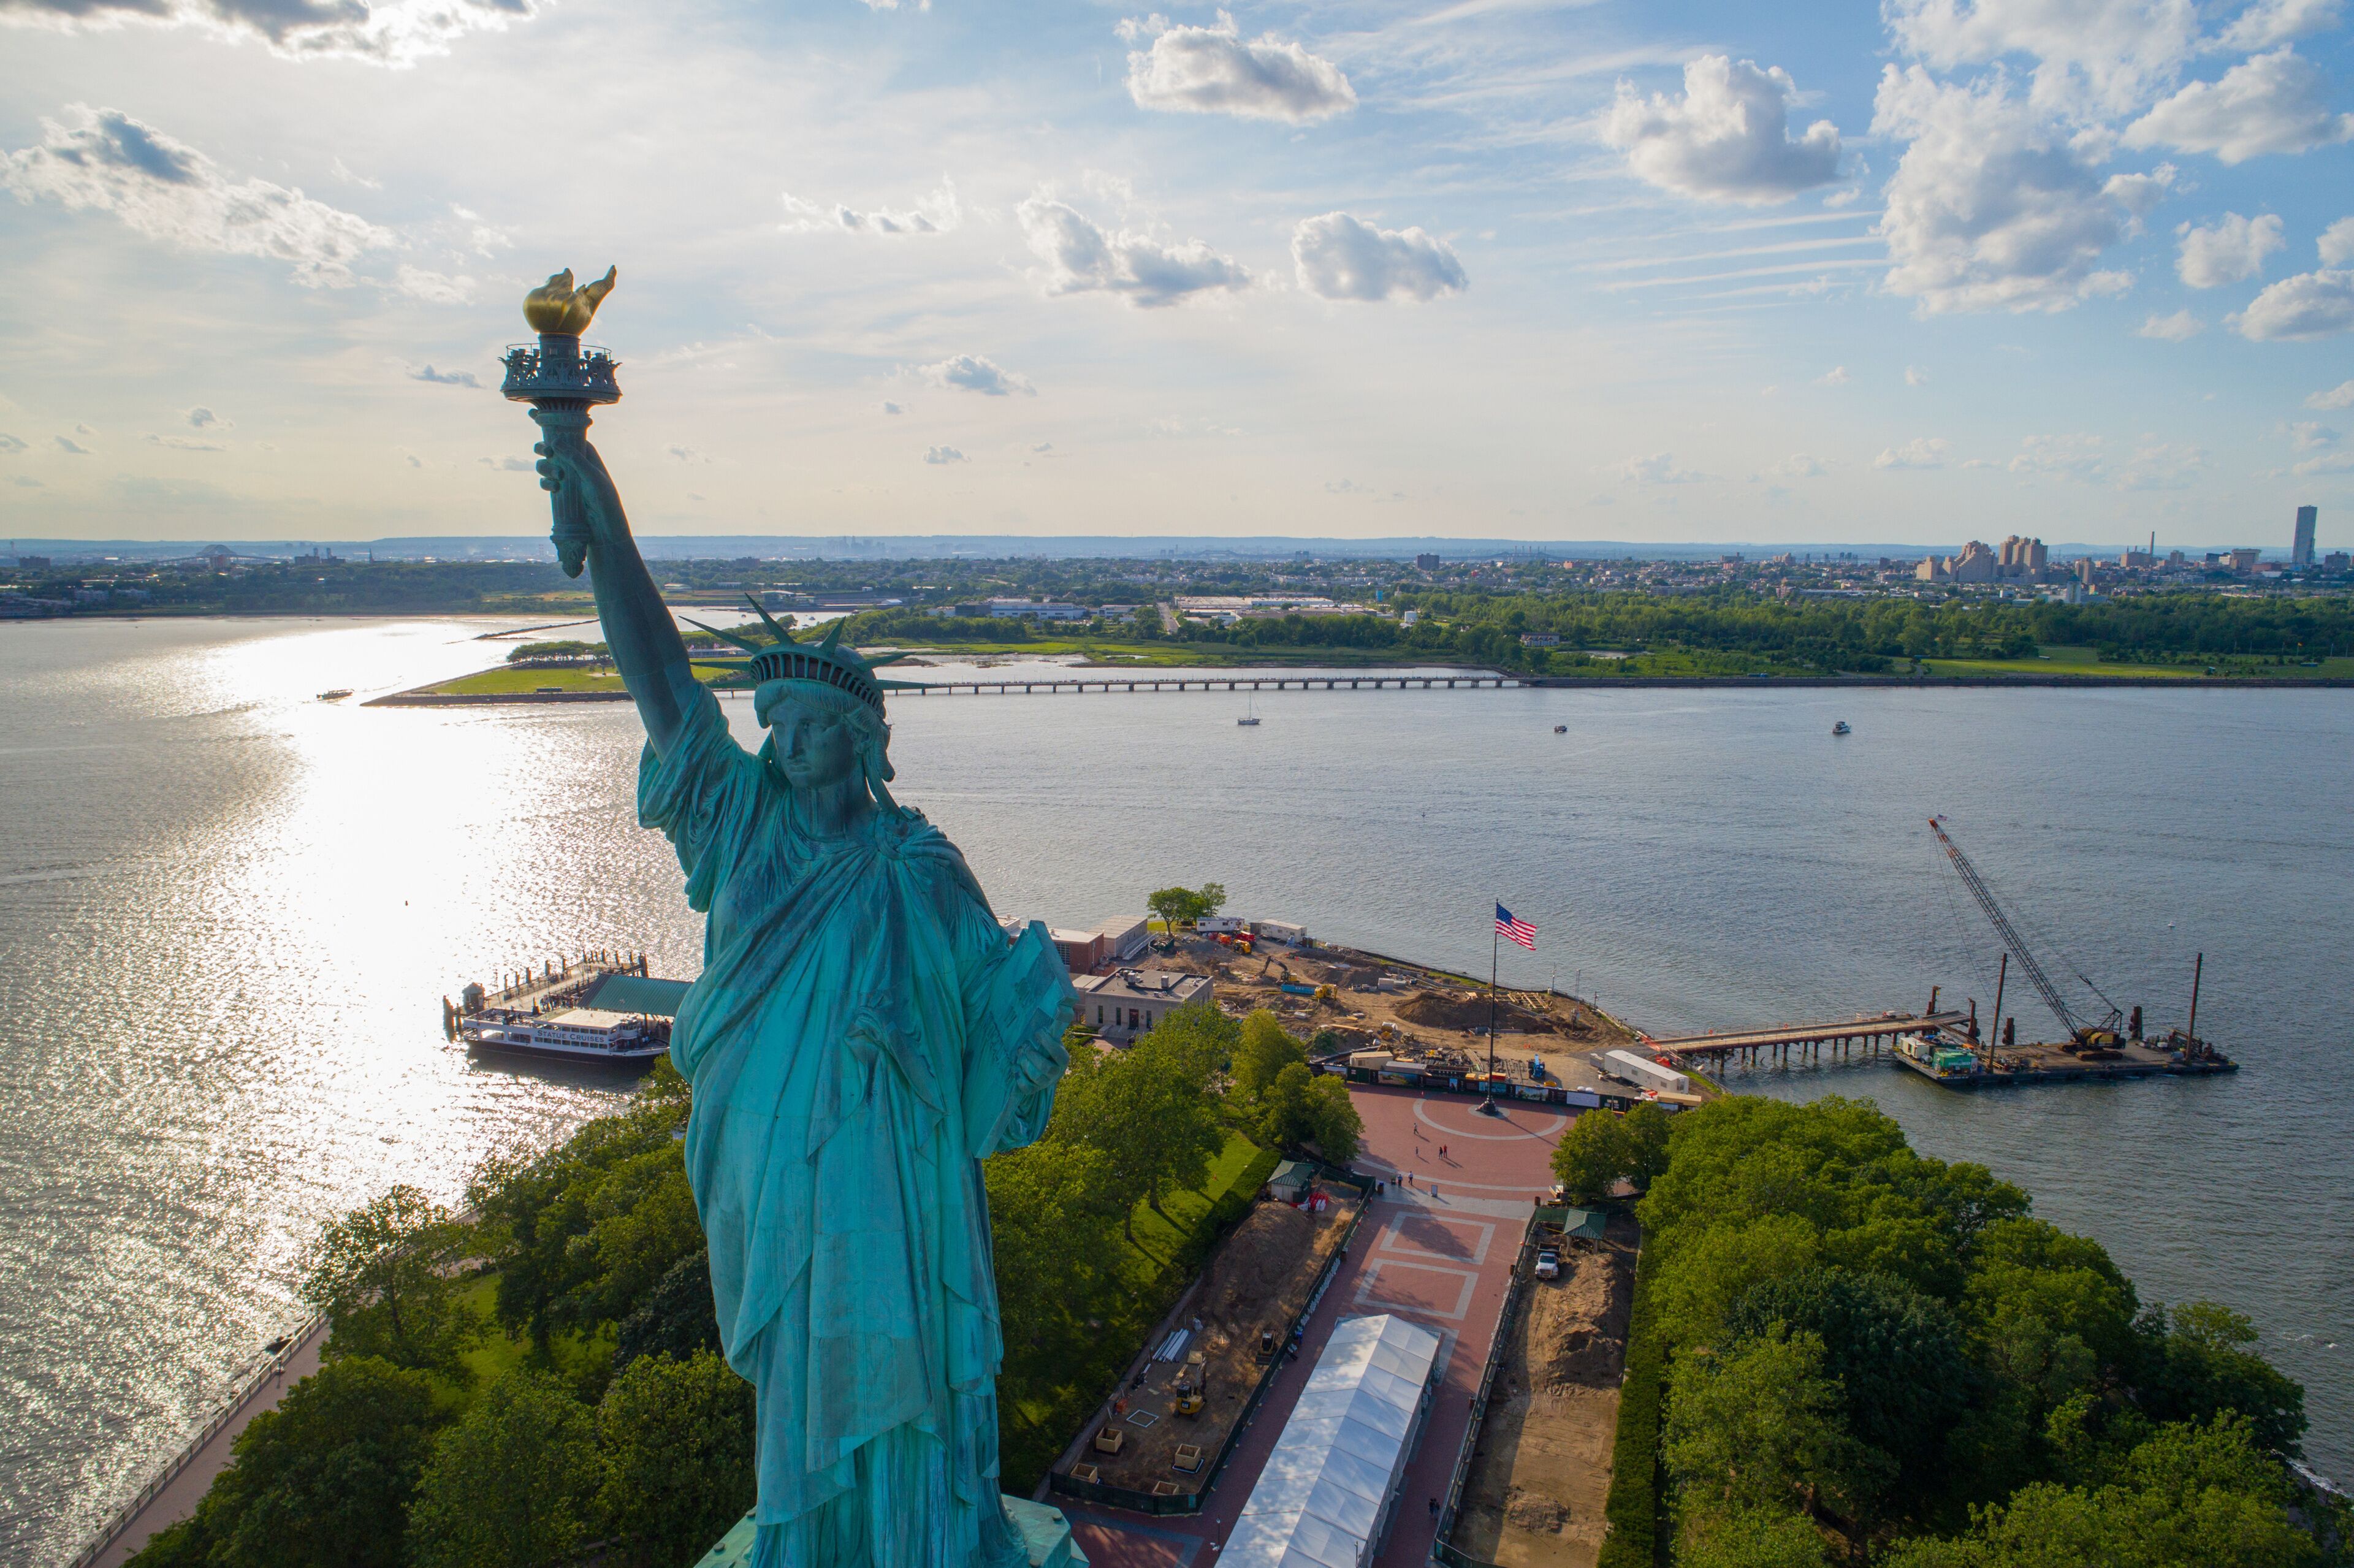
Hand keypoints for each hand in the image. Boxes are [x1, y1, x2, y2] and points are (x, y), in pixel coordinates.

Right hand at [531, 435, 627, 575]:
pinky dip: (546, 483)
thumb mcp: (591, 477)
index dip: (557, 436)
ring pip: (547, 466)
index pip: (570, 439)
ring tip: (557, 478)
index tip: (549, 438)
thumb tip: (555, 441)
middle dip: (546, 451)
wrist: (603, 529)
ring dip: (545, 468)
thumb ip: (574, 459)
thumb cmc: (604, 501)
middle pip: (554, 450)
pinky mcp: (561, 493)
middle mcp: (577, 465)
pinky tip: (553, 489)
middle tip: (546, 453)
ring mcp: (567, 479)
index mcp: (588, 456)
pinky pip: (546, 483)